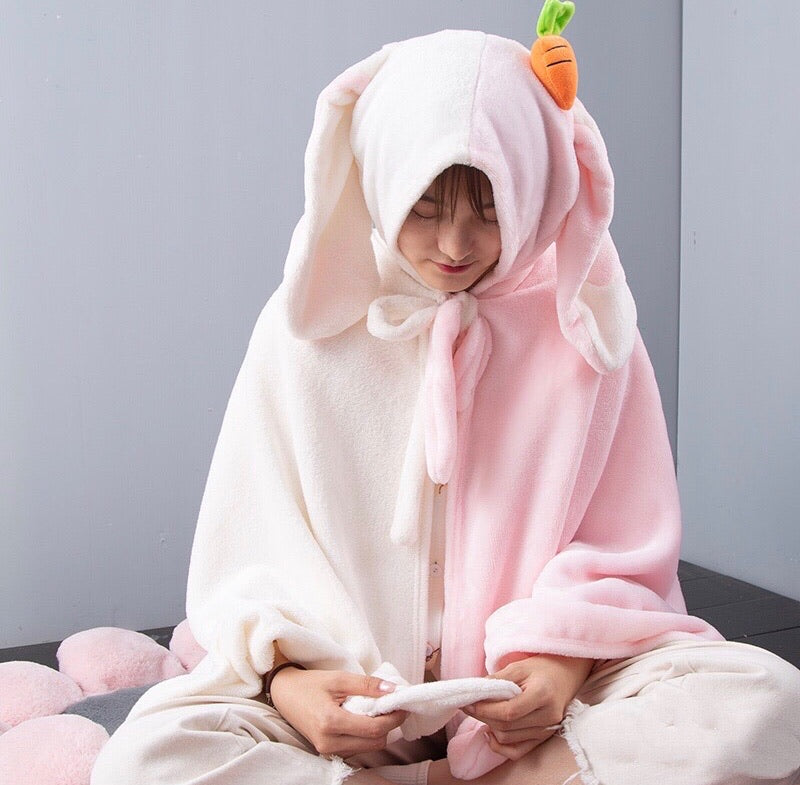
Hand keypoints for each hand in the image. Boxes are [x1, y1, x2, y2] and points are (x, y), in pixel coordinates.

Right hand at [268, 667, 408, 758]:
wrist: (284, 693)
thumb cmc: (310, 683)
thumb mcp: (339, 678)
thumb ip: (367, 685)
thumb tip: (393, 690)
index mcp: (331, 722)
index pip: (373, 729)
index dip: (393, 718)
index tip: (403, 704)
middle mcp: (329, 742)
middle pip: (373, 743)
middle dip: (388, 725)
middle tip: (392, 706)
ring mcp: (327, 750)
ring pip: (366, 748)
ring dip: (378, 732)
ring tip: (378, 711)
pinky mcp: (327, 751)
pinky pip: (356, 748)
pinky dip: (365, 736)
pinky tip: (364, 719)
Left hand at [462, 653, 593, 760]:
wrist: (566, 675)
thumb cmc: (542, 668)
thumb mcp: (518, 667)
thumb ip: (497, 680)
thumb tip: (475, 692)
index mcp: (542, 695)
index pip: (509, 712)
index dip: (485, 710)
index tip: (468, 702)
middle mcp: (548, 717)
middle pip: (507, 727)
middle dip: (483, 717)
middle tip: (469, 705)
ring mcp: (547, 730)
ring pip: (509, 739)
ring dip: (489, 728)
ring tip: (481, 713)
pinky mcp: (544, 738)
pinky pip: (518, 751)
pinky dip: (501, 746)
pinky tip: (490, 732)